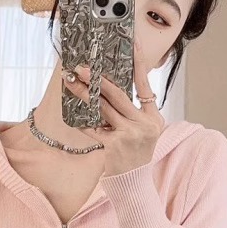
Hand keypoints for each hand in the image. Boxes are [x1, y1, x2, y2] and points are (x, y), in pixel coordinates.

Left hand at [63, 38, 166, 175]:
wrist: (134, 184)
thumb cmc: (136, 155)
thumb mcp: (143, 132)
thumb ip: (132, 112)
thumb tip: (109, 89)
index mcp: (154, 117)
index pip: (145, 85)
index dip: (139, 63)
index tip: (133, 43)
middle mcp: (145, 124)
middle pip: (119, 94)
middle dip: (98, 78)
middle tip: (82, 67)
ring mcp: (130, 135)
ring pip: (103, 108)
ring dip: (85, 94)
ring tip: (72, 82)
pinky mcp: (114, 146)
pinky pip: (94, 128)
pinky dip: (83, 119)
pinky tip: (72, 110)